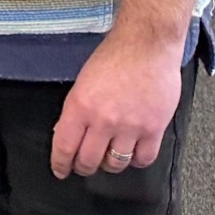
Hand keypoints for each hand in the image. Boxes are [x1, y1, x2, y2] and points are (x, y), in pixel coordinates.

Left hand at [48, 35, 182, 178]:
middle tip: (84, 165)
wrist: (147, 44)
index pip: (64, 147)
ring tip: (109, 157)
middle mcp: (103, 120)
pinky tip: (133, 152)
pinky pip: (144, 159)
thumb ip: (77, 109)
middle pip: (89, 161)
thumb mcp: (83, 80)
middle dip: (83, 167)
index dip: (60, 164)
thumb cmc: (115, 55)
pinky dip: (137, 160)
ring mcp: (130, 126)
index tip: (61, 170)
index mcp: (80, 106)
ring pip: (116, 164)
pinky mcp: (154, 128)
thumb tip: (68, 132)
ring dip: (110, 164)